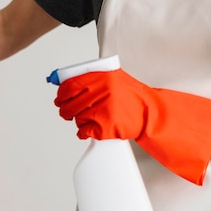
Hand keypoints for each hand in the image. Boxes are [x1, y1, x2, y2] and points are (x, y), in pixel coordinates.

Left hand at [54, 68, 210, 184]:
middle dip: (64, 110)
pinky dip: (84, 132)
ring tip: (89, 118)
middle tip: (66, 112)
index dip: (61, 93)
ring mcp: (104, 110)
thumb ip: (93, 79)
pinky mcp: (105, 127)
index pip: (69, 85)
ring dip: (78, 120)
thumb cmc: (132, 98)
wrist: (151, 114)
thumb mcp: (114, 79)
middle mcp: (102, 92)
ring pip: (76, 118)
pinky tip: (91, 129)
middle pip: (69, 104)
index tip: (59, 98)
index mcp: (102, 77)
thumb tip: (62, 83)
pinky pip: (83, 131)